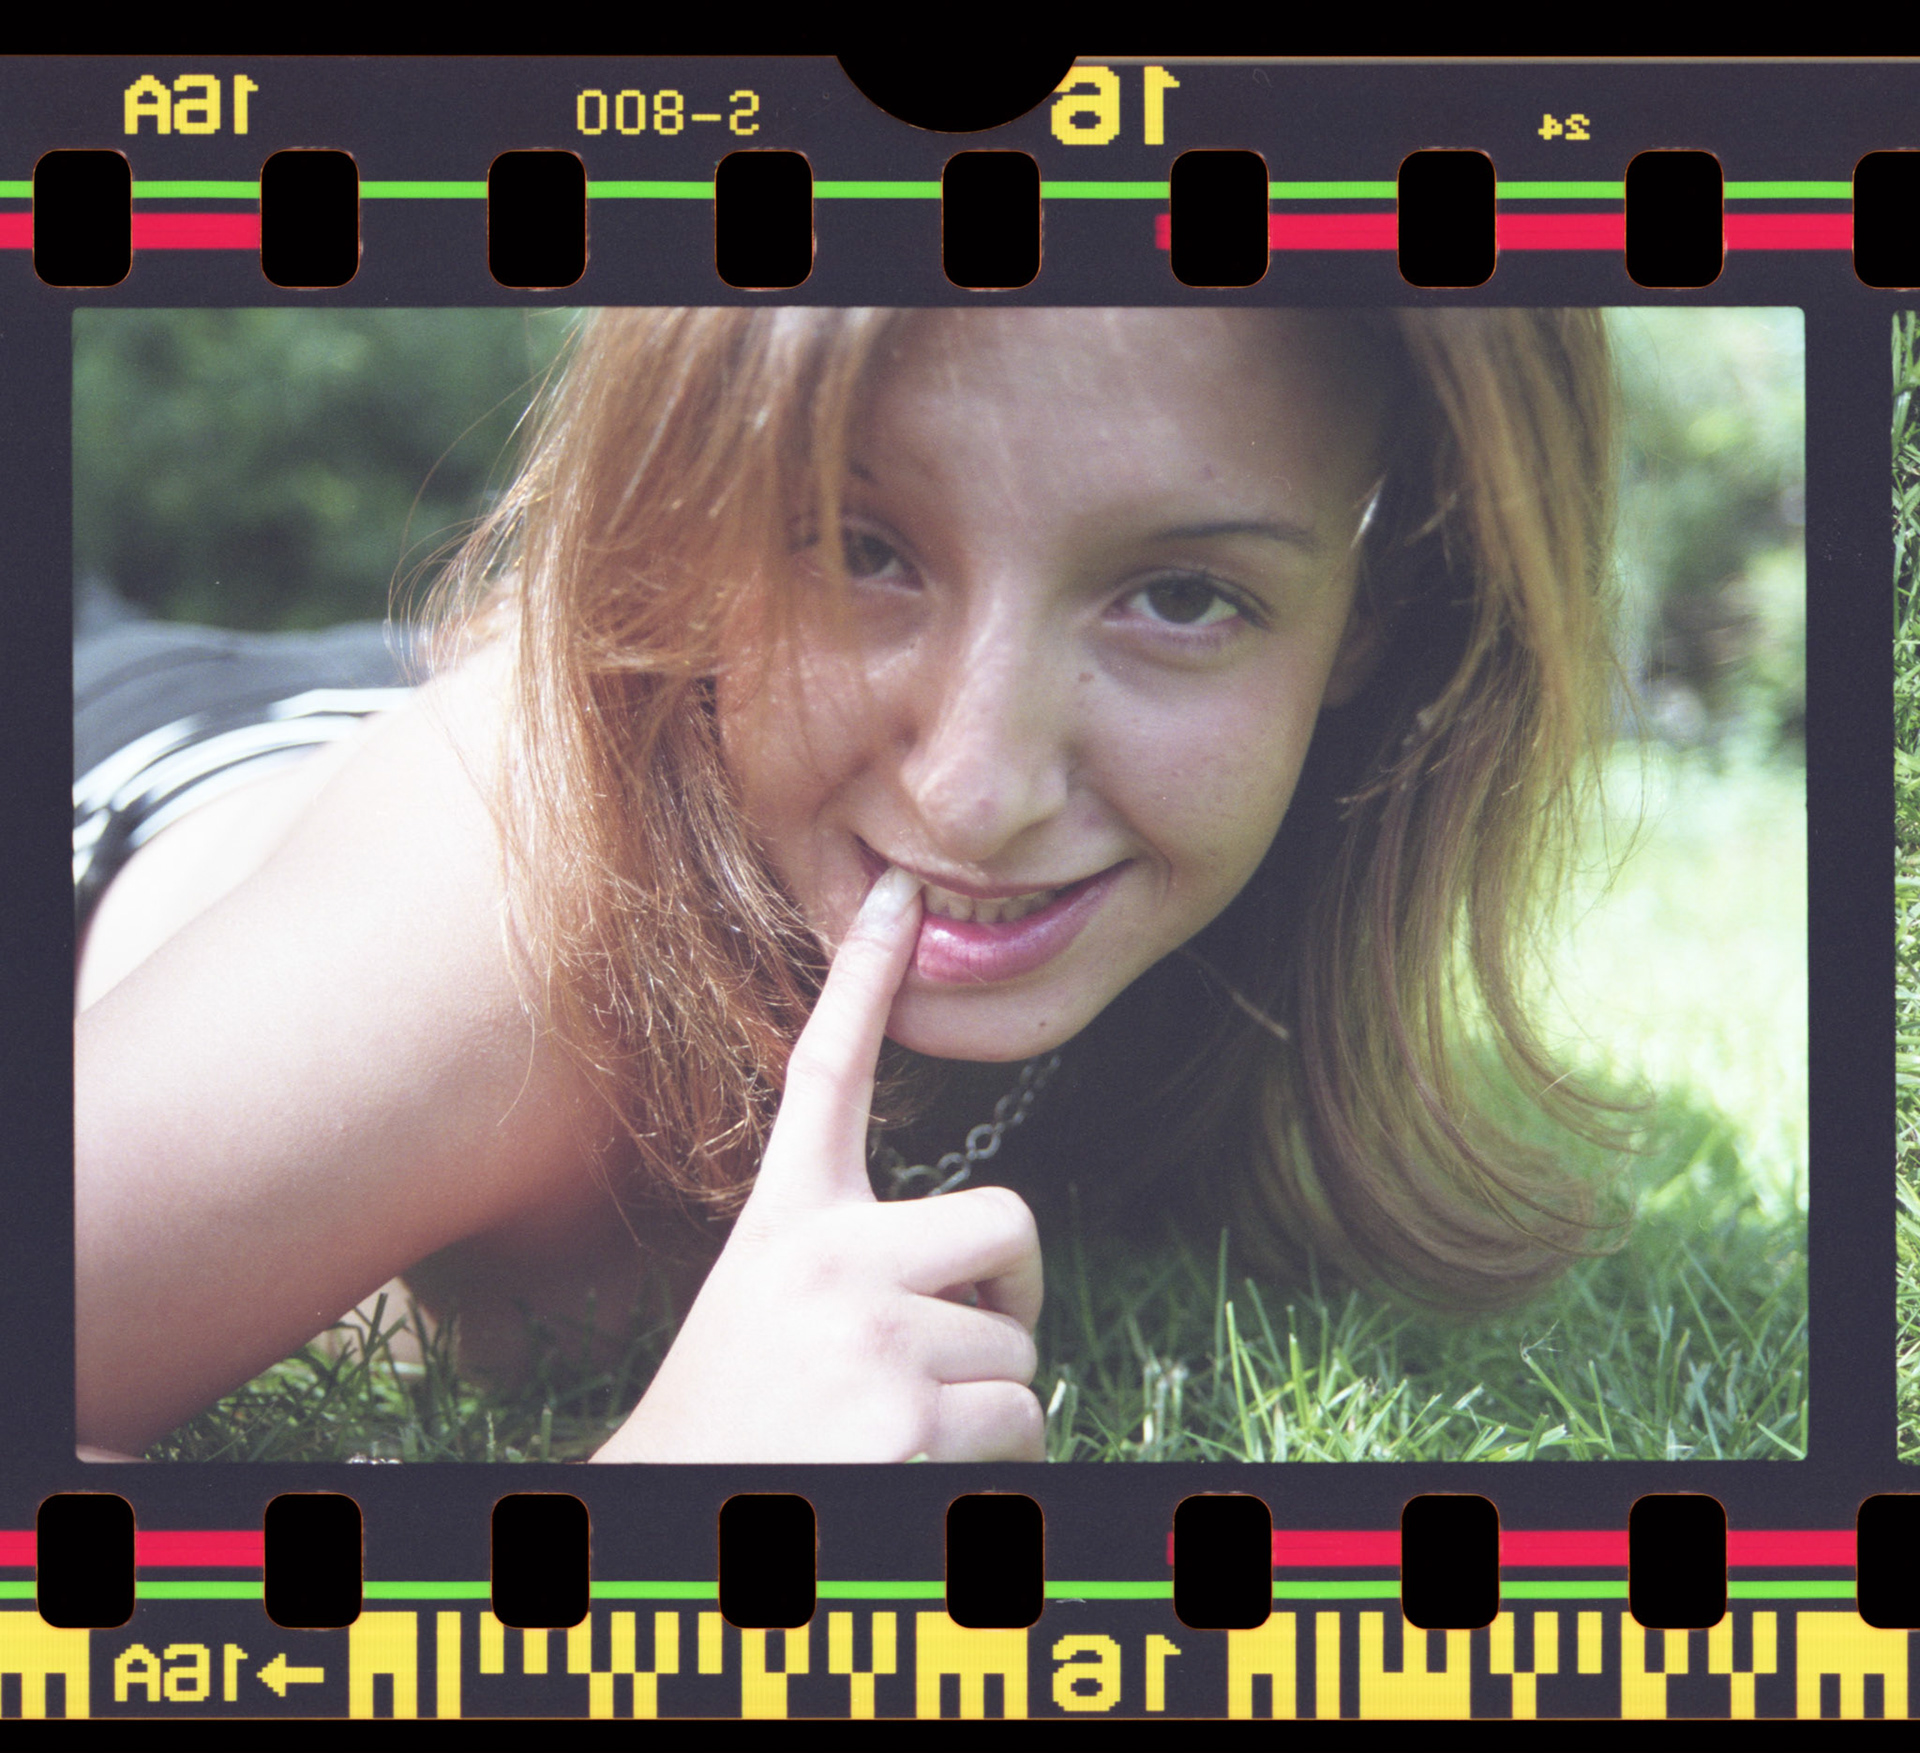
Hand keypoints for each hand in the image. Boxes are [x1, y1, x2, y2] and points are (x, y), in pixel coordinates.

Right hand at [593, 866, 1045, 1462]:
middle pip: (1009, 1223)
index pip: (826, 1071)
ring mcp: (868, 1335)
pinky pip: (1026, 1421)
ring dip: (989, 1401)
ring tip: (894, 1436)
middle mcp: (825, 1259)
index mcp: (785, 1225)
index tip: (900, 894)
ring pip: (1021, 1348)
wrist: (673, 1531)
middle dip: (1011, 1293)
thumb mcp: (769, 1318)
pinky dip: (998, 1464)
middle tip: (960, 1346)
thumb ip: (862, 1270)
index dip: (864, 976)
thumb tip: (991, 1272)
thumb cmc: (735, 1428)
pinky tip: (913, 1477)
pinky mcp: (907, 1417)